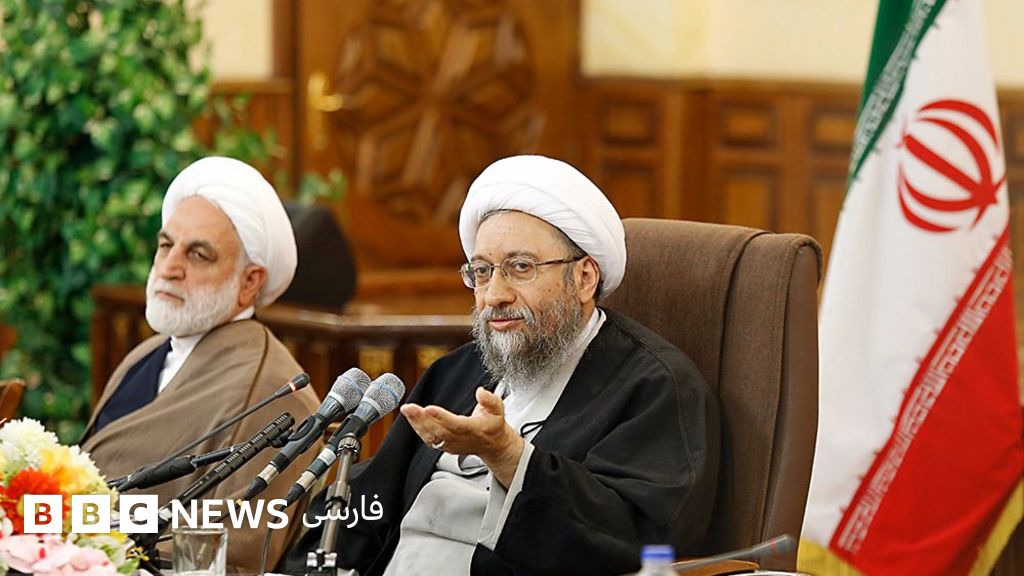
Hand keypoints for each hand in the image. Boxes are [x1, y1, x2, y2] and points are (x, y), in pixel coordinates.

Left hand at [400, 387, 523, 486]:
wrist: (492, 445)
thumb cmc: (493, 424)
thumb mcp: (498, 409)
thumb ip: (490, 400)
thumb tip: (480, 391)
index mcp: (474, 429)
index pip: (456, 424)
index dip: (441, 417)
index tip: (428, 408)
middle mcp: (460, 439)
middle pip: (438, 431)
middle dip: (422, 419)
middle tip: (409, 407)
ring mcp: (451, 444)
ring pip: (431, 436)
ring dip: (417, 423)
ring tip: (407, 410)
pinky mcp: (444, 446)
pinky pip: (428, 439)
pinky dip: (418, 428)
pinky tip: (411, 417)